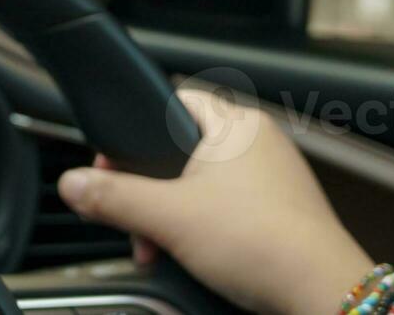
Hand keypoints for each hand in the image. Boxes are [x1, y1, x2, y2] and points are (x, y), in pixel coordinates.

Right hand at [57, 88, 371, 314]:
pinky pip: (227, 210)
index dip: (134, 134)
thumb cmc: (265, 244)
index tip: (112, 170)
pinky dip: (204, 231)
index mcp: (235, 124)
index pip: (171, 102)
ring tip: (165, 249)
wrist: (319, 292)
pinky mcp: (280, 212)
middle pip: (179, 153)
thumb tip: (74, 184)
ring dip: (173, 218)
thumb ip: (114, 198)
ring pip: (201, 187)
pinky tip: (195, 258)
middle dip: (150, 194)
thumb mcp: (169, 218)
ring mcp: (273, 179)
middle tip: (138, 223)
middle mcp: (258, 143)